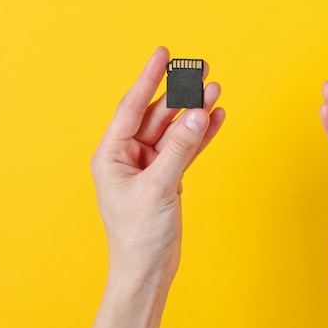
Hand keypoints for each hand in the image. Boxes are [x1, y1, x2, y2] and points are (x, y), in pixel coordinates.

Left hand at [91, 46, 225, 288]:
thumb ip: (180, 149)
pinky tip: (215, 119)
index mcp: (112, 155)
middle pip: (157, 116)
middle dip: (180, 96)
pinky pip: (184, 150)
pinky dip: (200, 137)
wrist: (147, 272)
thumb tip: (199, 114)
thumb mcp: (159, 188)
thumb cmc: (139, 236)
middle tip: (202, 71)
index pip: (132, 107)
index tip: (164, 54)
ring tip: (215, 91)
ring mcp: (149, 168)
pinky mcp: (167, 180)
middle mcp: (128, 157)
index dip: (148, 79)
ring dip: (194, 114)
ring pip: (174, 132)